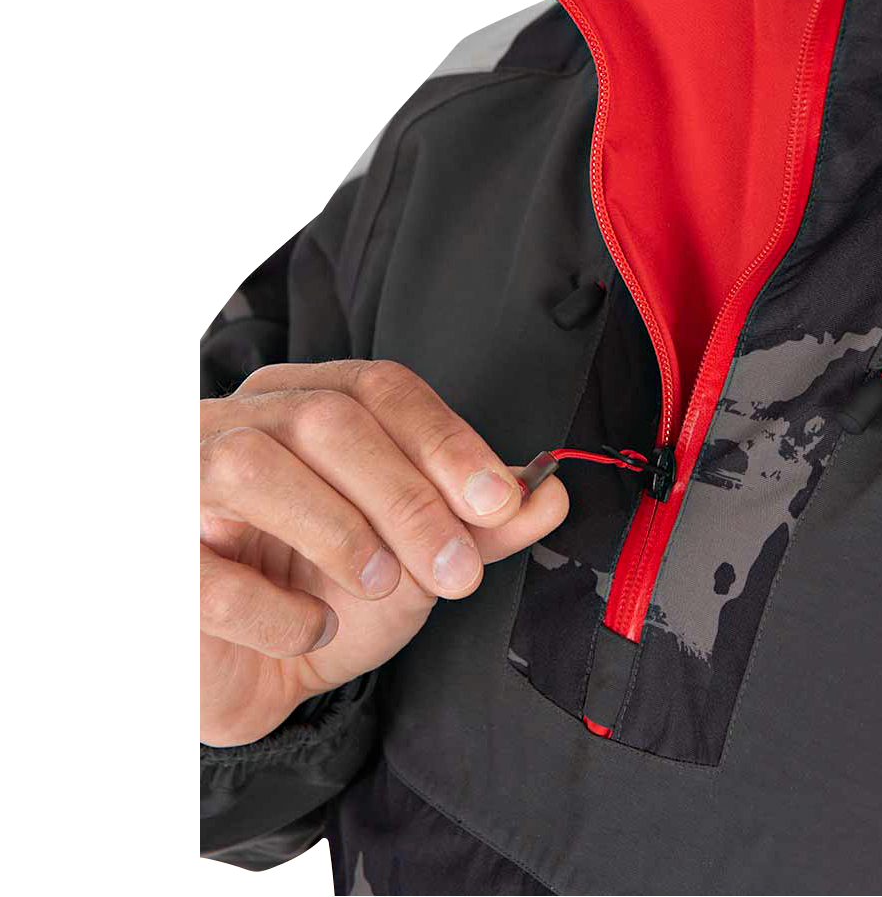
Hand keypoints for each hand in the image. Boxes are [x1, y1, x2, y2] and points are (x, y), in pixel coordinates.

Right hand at [200, 360, 565, 746]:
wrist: (257, 674)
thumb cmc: (332, 589)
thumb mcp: (420, 553)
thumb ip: (481, 522)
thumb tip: (550, 492)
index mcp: (308, 402)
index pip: (381, 388)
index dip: (446, 441)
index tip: (499, 502)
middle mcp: (241, 422)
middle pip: (328, 421)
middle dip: (408, 498)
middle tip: (457, 571)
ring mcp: (183, 483)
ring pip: (255, 464)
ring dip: (340, 532)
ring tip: (381, 584)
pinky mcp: (151, 559)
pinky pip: (206, 569)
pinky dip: (274, 611)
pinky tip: (310, 631)